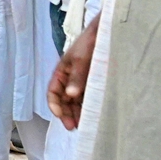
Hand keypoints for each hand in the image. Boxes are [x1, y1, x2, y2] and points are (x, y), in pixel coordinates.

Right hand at [48, 13, 98, 128]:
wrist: (107, 32)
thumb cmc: (90, 43)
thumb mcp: (81, 60)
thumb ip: (77, 77)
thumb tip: (70, 94)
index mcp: (62, 72)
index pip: (53, 93)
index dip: (55, 105)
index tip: (60, 116)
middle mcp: (70, 79)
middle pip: (64, 101)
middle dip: (67, 114)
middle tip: (73, 127)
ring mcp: (83, 82)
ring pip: (76, 102)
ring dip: (77, 113)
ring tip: (84, 125)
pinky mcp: (94, 83)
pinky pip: (88, 98)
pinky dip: (88, 107)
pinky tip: (93, 115)